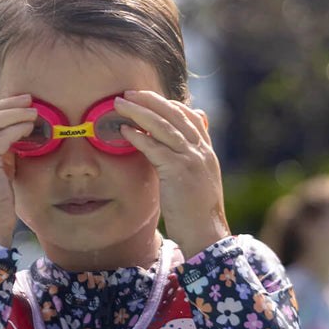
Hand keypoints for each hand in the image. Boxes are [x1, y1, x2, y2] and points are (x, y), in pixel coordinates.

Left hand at [115, 91, 229, 258]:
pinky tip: (124, 130)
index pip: (191, 118)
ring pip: (164, 126)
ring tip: (121, 104)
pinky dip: (139, 136)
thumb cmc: (198, 216)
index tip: (151, 100)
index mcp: (207, 154)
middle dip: (151, 101)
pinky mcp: (178, 171)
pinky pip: (155, 147)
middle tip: (129, 93)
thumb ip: (192, 165)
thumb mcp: (200, 185)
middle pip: (175, 115)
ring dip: (140, 111)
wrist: (207, 234)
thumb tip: (181, 154)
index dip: (170, 106)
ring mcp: (191, 159)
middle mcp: (201, 152)